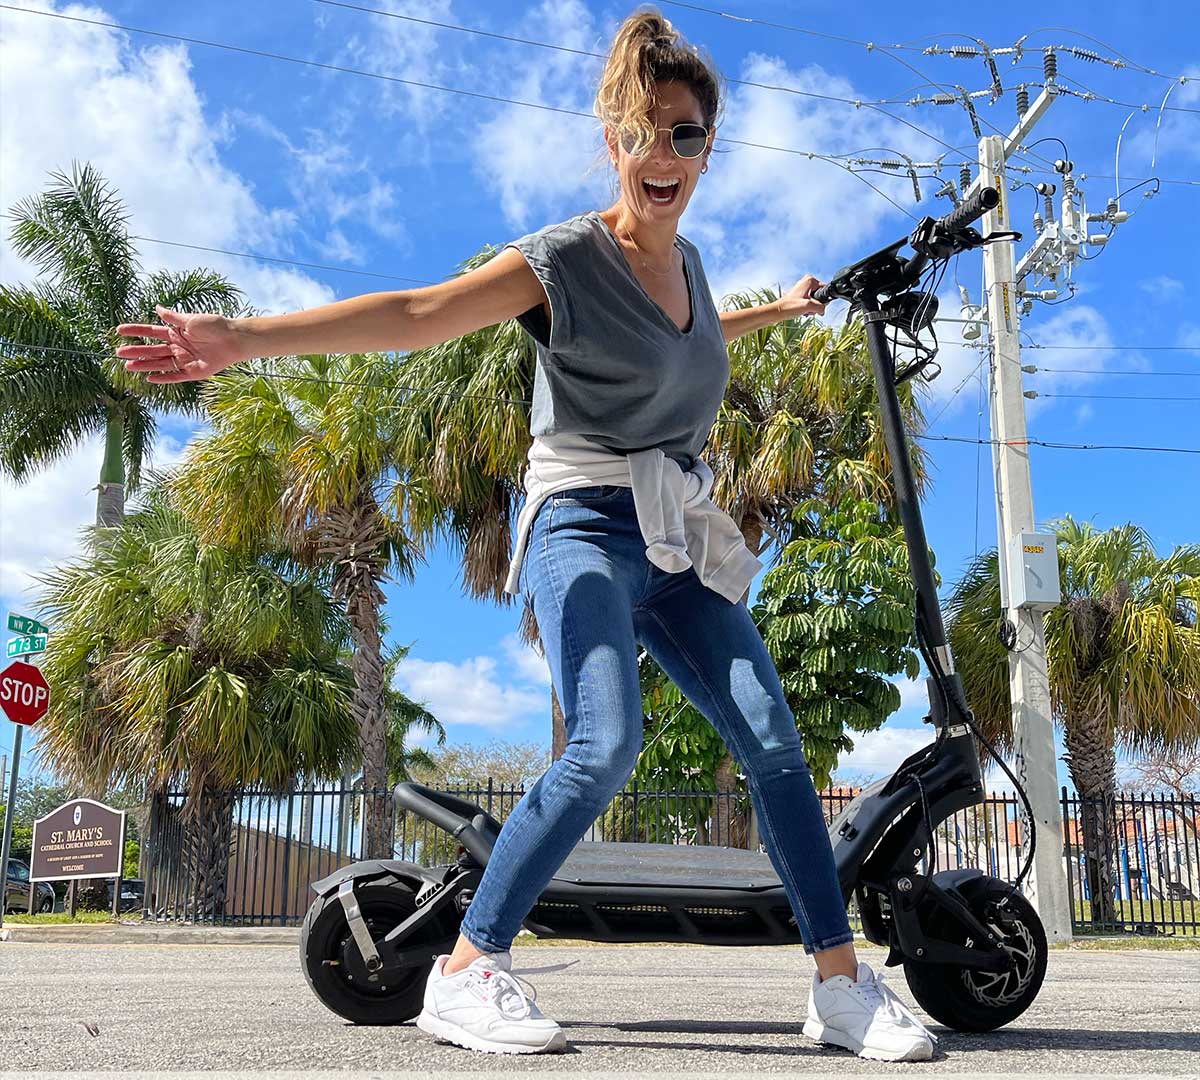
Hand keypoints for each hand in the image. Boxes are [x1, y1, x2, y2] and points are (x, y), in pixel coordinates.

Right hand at [115, 305, 246, 382]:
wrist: (234, 339)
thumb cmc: (215, 325)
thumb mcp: (191, 319)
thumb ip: (173, 317)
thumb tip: (157, 308)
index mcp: (176, 332)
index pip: (151, 332)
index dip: (136, 331)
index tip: (119, 330)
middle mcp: (178, 346)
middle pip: (152, 350)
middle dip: (136, 351)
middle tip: (118, 352)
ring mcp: (185, 360)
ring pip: (160, 363)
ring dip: (144, 365)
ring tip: (128, 366)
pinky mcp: (194, 372)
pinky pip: (176, 376)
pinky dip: (163, 377)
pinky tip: (150, 378)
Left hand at [779, 274, 826, 317]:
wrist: (778, 311)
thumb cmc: (789, 307)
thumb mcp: (808, 306)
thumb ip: (820, 307)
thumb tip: (823, 310)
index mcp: (810, 280)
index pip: (825, 290)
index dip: (822, 301)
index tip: (814, 305)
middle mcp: (807, 281)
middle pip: (820, 295)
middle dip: (816, 305)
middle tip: (807, 308)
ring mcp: (804, 287)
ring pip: (816, 299)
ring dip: (812, 307)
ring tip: (804, 309)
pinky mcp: (801, 293)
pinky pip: (810, 301)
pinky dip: (808, 307)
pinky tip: (802, 310)